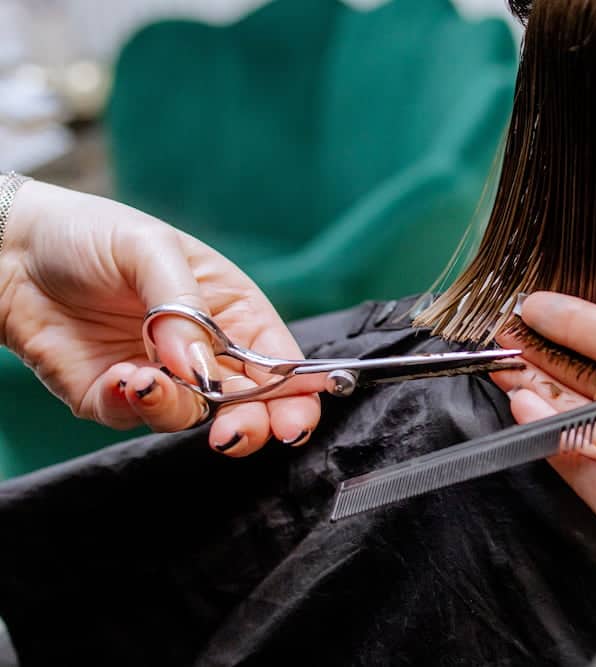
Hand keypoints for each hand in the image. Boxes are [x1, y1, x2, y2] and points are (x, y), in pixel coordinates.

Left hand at [0, 181, 321, 455]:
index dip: (297, 393)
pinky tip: (122, 377)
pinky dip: (136, 405)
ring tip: (146, 378)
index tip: (295, 417)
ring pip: (196, 417)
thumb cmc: (90, 235)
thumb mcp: (149, 248)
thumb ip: (182, 306)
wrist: (8, 252)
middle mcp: (206, 350)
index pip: (280, 360)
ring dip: (179, 407)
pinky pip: (139, 418)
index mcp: (232, 310)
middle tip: (238, 433)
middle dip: (254, 424)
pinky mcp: (116, 398)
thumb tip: (200, 364)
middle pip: (251, 403)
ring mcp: (163, 377)